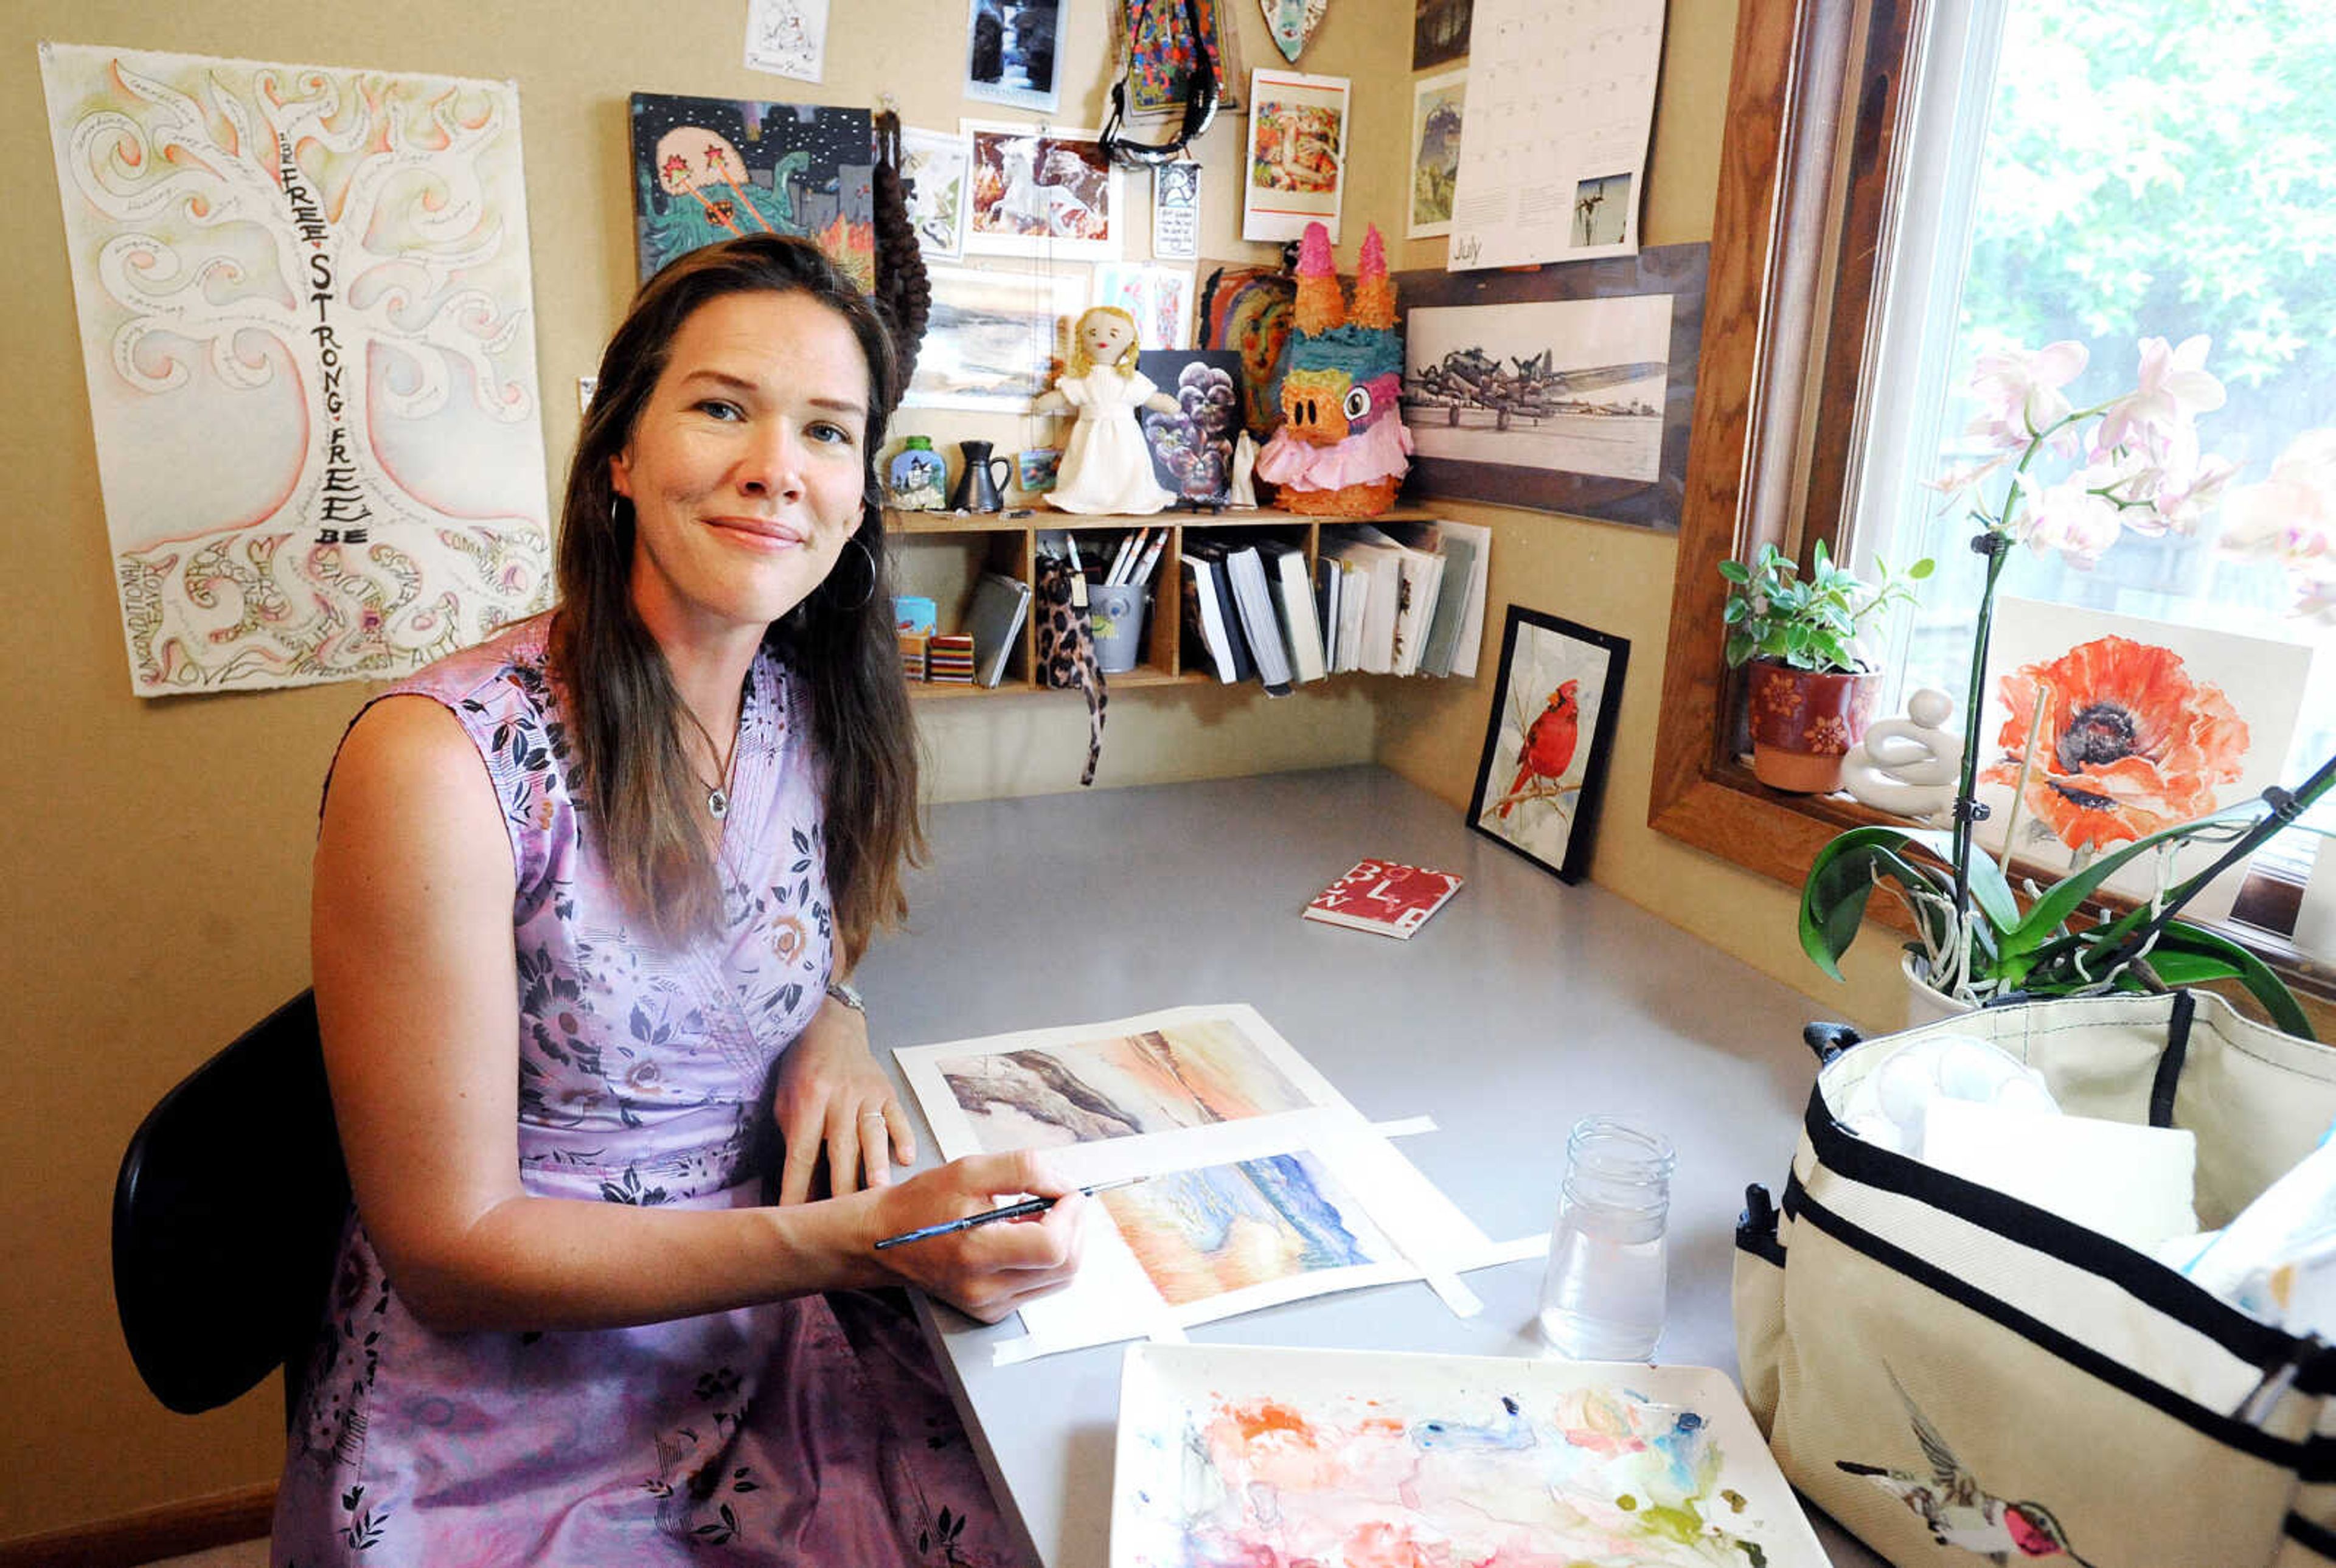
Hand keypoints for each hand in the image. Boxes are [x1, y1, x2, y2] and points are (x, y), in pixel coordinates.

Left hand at [769, 994, 915, 1204]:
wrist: (831, 1026)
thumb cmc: (802, 1067)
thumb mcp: (785, 1098)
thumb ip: (794, 1136)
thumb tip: (803, 1184)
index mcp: (808, 1100)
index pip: (802, 1153)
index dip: (797, 1187)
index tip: (794, 1217)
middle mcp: (838, 1098)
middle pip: (840, 1149)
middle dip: (841, 1187)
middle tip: (843, 1220)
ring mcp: (866, 1093)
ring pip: (872, 1133)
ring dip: (875, 1163)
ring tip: (880, 1191)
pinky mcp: (886, 1091)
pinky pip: (897, 1117)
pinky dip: (903, 1137)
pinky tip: (906, 1159)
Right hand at [866, 1151, 1087, 1322]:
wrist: (884, 1240)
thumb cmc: (922, 1202)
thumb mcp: (969, 1170)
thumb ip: (1023, 1170)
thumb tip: (1065, 1184)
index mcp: (977, 1254)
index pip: (1053, 1247)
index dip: (1071, 1215)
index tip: (1067, 1192)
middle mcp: (985, 1289)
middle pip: (1066, 1267)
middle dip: (1075, 1227)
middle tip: (1060, 1199)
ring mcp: (990, 1305)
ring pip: (1060, 1279)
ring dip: (1063, 1242)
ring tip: (1036, 1215)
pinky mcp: (991, 1311)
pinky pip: (1040, 1286)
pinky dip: (1044, 1258)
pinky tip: (1021, 1235)